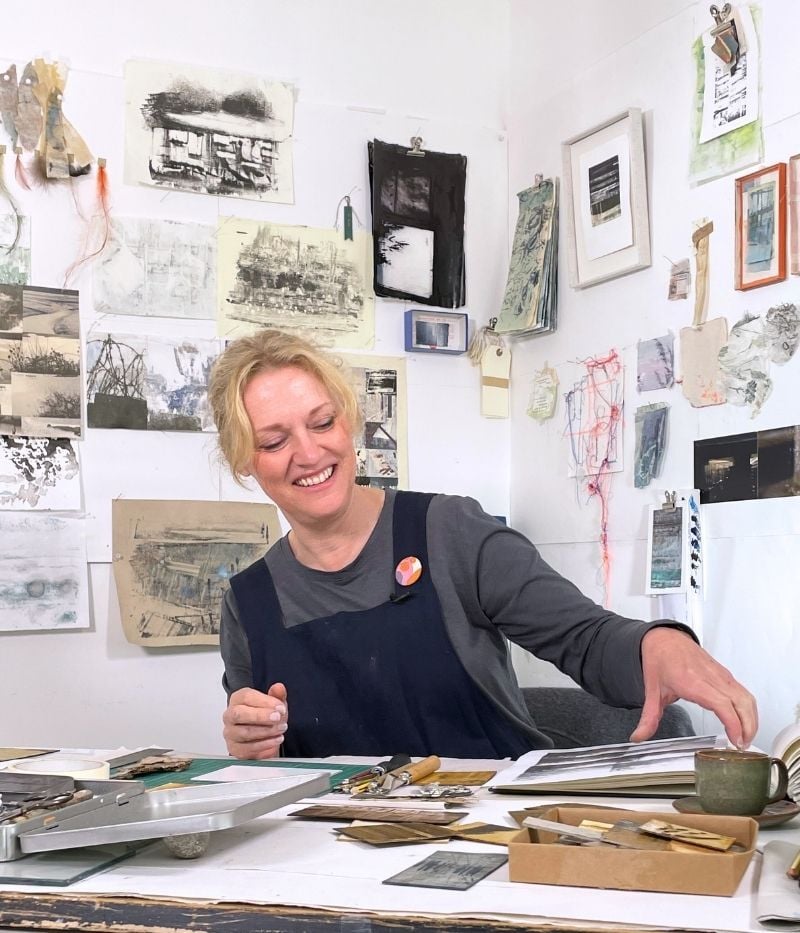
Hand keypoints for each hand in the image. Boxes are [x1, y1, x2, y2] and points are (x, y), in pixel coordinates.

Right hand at [222, 683, 287, 758]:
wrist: (263, 738)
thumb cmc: (265, 718)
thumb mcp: (274, 704)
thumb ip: (277, 695)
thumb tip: (279, 687)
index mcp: (238, 699)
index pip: (246, 697)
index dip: (264, 701)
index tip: (280, 707)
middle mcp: (230, 715)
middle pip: (239, 714)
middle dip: (260, 716)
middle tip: (278, 718)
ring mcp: (230, 733)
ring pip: (244, 732)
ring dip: (266, 731)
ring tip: (281, 729)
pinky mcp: (234, 749)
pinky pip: (248, 748)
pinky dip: (265, 744)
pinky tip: (276, 740)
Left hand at [630, 628, 757, 747]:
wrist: (663, 638)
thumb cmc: (659, 660)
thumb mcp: (651, 691)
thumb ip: (648, 717)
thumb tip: (639, 736)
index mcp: (692, 681)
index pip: (722, 703)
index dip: (734, 723)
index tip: (736, 739)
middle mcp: (710, 676)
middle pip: (740, 702)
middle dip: (748, 726)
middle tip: (743, 745)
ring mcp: (720, 674)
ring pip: (746, 696)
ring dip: (751, 718)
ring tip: (746, 738)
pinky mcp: (724, 673)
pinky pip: (743, 691)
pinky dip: (748, 708)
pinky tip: (744, 721)